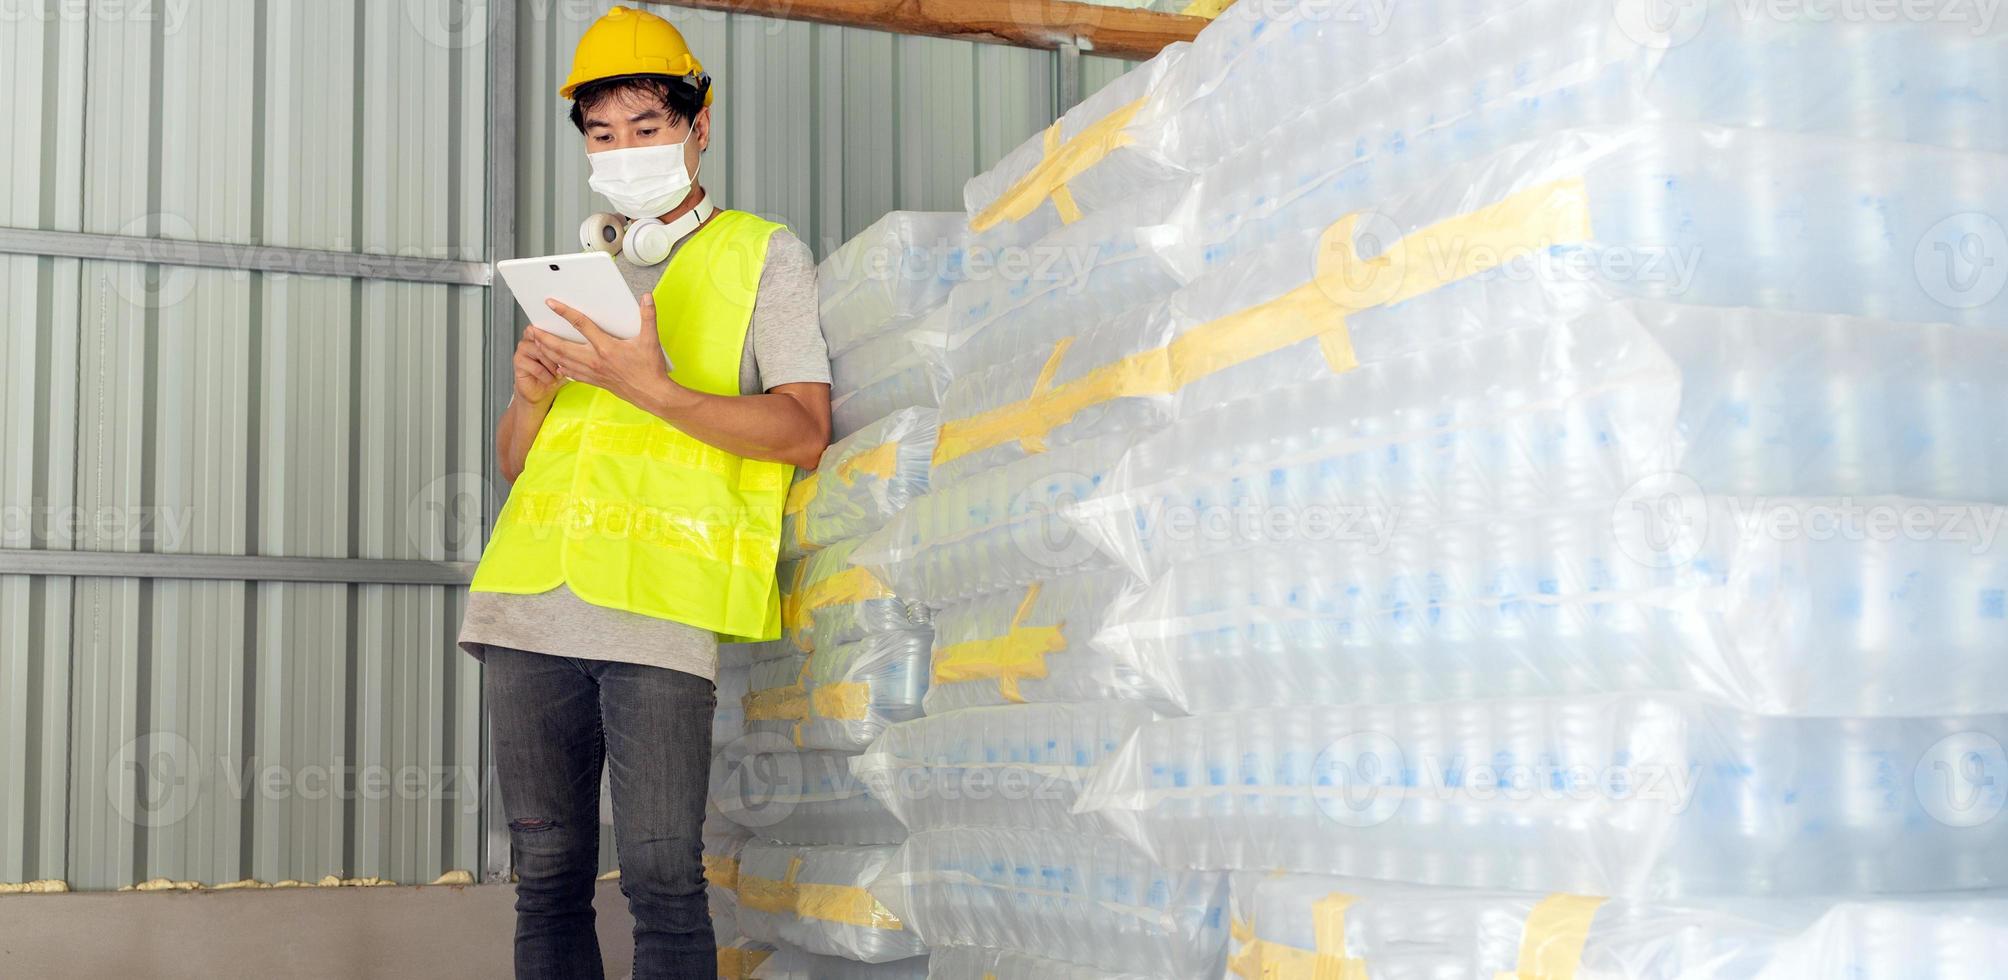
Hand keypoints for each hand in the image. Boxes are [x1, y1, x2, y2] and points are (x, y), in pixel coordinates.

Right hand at [513, 329, 565, 406]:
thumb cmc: (555, 374)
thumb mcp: (567, 360)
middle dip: (557, 353)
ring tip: (557, 373)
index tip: (569, 345)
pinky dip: (547, 376)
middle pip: (545, 339)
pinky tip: (550, 379)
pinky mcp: (518, 361)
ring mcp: (523, 348)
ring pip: (541, 352)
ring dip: (552, 366)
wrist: (542, 391)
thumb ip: (569, 348)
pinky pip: (536, 367)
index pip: (549, 327)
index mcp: (543, 333)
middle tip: (565, 363)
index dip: (559, 336)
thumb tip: (579, 343)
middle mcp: (530, 338)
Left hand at [532, 295, 692, 414]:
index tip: (551, 304)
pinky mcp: (595, 381)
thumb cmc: (650, 369)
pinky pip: (572, 374)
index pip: (581, 324)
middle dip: (545, 338)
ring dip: (548, 352)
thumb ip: (648, 317)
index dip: (564, 312)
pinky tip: (556, 363)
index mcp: (606, 347)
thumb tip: (646, 298)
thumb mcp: (651, 340)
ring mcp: (593, 372)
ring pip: (563, 361)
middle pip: (562, 347)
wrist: (652, 394)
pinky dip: (561, 367)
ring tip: (537, 343)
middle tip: (532, 329)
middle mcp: (595, 360)